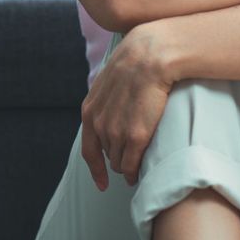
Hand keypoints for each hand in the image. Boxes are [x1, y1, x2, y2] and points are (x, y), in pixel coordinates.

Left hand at [81, 21, 172, 189]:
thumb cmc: (135, 64)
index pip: (89, 150)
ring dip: (128, 165)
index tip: (101, 183)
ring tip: (139, 162)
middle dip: (118, 159)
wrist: (150, 56)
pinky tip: (141, 172)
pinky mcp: (136, 136)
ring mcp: (116, 132)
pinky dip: (135, 171)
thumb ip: (105, 100)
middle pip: (107, 156)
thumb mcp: (108, 81)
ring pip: (119, 162)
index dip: (96, 169)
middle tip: (131, 159)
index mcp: (90, 111)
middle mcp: (99, 125)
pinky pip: (132, 165)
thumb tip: (109, 111)